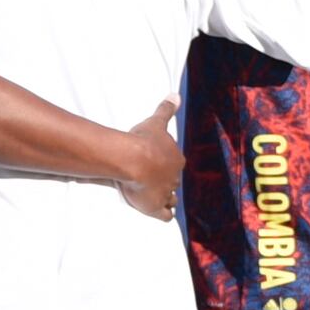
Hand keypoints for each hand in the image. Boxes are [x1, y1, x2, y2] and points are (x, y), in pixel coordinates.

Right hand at [111, 106, 181, 220]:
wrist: (134, 160)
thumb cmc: (145, 140)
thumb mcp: (156, 122)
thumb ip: (166, 109)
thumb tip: (175, 94)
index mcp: (175, 159)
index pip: (174, 163)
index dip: (166, 164)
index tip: (156, 163)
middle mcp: (174, 177)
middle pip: (173, 181)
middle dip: (166, 181)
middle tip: (152, 179)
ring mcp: (166, 193)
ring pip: (172, 198)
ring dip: (168, 198)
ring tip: (158, 197)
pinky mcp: (155, 207)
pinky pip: (165, 215)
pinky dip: (164, 214)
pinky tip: (160, 213)